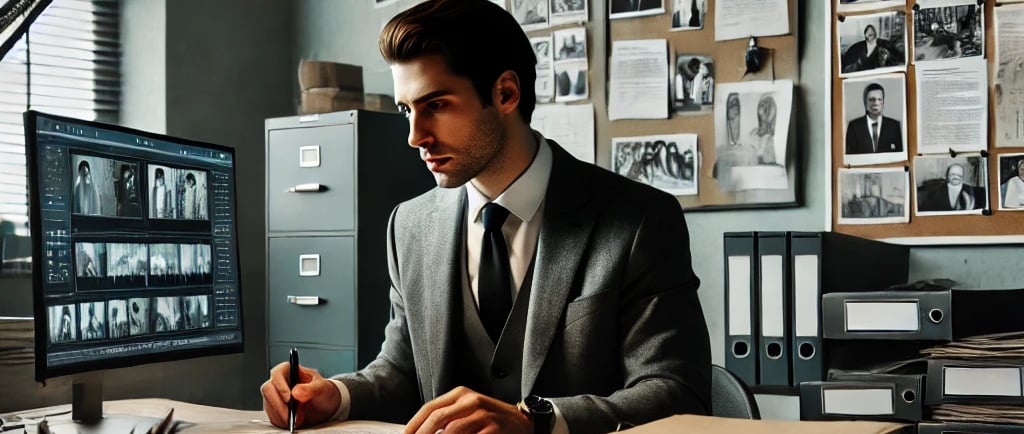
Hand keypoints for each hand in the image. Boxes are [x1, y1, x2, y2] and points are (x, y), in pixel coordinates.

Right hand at [261, 361, 340, 428]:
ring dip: (282, 414)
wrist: (326, 405)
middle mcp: (280, 382)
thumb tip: (296, 392)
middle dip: (279, 404)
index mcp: (290, 370)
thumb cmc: (323, 391)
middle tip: (291, 414)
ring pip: (269, 404)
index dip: (280, 385)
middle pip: (268, 390)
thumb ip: (311, 388)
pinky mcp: (276, 409)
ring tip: (298, 419)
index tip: (288, 397)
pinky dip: (282, 420)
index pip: (277, 373)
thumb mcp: (322, 388)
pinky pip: (273, 416)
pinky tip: (294, 421)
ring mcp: (276, 396)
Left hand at [403, 386, 530, 433]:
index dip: (414, 425)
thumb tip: (421, 431)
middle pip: (438, 418)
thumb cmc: (490, 419)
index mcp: (460, 394)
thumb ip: (446, 417)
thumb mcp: (467, 410)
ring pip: (451, 431)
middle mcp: (471, 400)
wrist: (522, 423)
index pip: (430, 408)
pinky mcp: (493, 429)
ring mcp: (483, 415)